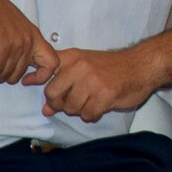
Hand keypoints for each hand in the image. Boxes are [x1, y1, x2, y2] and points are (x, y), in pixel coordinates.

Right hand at [0, 0, 58, 84]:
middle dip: (1, 72)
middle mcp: (28, 41)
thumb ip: (20, 44)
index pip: (52, 64)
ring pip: (2, 75)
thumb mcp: (14, 26)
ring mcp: (16, 45)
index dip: (41, 77)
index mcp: (34, 36)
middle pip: (18, 75)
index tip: (27, 79)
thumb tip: (18, 63)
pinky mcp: (2, 48)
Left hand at [36, 45, 159, 122]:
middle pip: (53, 94)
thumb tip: (46, 109)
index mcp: (73, 57)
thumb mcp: (85, 66)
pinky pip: (88, 114)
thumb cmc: (113, 68)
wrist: (141, 66)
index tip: (29, 82)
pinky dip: (93, 114)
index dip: (35, 78)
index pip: (45, 69)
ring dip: (80, 110)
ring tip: (91, 101)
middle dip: (59, 104)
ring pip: (71, 107)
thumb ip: (64, 84)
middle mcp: (80, 67)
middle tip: (71, 103)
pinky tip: (100, 105)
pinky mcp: (105, 95)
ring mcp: (93, 81)